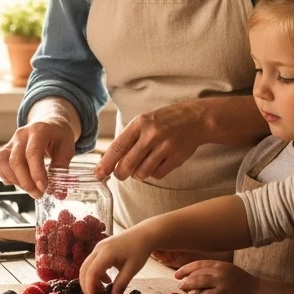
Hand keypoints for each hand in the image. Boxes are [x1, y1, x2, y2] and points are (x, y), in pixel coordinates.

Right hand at [0, 119, 76, 197]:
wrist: (50, 123)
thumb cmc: (59, 135)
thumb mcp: (67, 149)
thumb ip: (61, 170)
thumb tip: (59, 193)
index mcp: (39, 130)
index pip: (33, 152)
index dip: (36, 172)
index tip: (43, 188)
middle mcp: (22, 134)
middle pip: (16, 160)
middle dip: (26, 182)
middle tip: (38, 194)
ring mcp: (11, 141)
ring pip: (3, 162)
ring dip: (15, 180)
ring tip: (30, 188)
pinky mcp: (5, 148)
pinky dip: (6, 175)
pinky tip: (19, 181)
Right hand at [79, 229, 152, 293]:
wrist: (144, 234)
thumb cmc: (139, 250)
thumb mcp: (132, 269)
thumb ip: (121, 284)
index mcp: (106, 253)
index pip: (91, 272)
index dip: (89, 288)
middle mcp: (98, 249)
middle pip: (84, 269)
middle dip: (86, 286)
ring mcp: (98, 247)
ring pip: (86, 266)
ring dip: (90, 280)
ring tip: (101, 292)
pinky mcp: (100, 249)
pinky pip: (92, 263)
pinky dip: (95, 274)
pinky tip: (107, 280)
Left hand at [94, 100, 209, 182]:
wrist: (195, 119)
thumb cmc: (164, 121)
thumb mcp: (144, 122)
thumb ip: (128, 139)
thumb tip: (110, 162)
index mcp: (139, 124)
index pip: (117, 147)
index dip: (106, 164)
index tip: (98, 174)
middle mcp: (151, 135)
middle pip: (127, 165)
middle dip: (120, 174)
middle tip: (121, 174)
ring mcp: (165, 147)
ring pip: (141, 173)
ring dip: (138, 174)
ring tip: (143, 164)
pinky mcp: (176, 158)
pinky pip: (157, 175)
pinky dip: (154, 173)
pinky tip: (157, 163)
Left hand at [174, 260, 259, 293]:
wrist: (258, 291)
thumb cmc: (241, 281)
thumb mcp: (227, 271)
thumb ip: (212, 272)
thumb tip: (194, 278)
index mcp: (220, 264)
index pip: (199, 264)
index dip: (186, 268)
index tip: (177, 274)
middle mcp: (220, 271)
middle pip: (197, 273)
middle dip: (185, 278)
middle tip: (179, 283)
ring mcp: (222, 282)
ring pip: (200, 283)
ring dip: (189, 286)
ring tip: (183, 289)